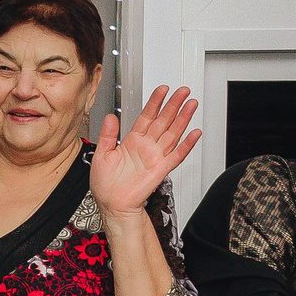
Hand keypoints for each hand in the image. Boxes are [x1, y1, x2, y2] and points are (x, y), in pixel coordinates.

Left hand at [90, 85, 202, 216]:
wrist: (112, 205)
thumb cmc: (106, 185)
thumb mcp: (101, 155)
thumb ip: (107, 135)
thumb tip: (110, 117)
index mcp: (131, 142)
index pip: (146, 116)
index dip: (155, 102)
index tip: (162, 90)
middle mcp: (146, 147)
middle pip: (163, 121)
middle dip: (174, 105)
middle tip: (183, 91)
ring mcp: (155, 157)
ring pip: (173, 133)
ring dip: (183, 119)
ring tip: (191, 104)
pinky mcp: (161, 169)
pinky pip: (177, 155)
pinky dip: (187, 144)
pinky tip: (194, 133)